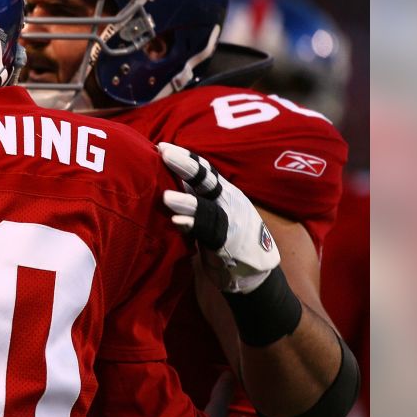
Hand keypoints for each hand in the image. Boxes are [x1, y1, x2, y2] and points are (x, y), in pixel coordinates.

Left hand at [158, 142, 280, 293]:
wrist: (254, 271)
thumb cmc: (227, 236)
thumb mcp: (212, 210)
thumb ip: (194, 196)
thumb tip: (166, 179)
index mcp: (222, 191)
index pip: (203, 169)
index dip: (184, 156)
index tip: (162, 145)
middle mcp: (227, 201)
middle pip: (206, 179)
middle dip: (186, 165)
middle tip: (164, 153)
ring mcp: (229, 221)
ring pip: (206, 207)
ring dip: (186, 203)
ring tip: (166, 197)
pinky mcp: (227, 243)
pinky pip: (208, 233)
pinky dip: (192, 227)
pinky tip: (177, 222)